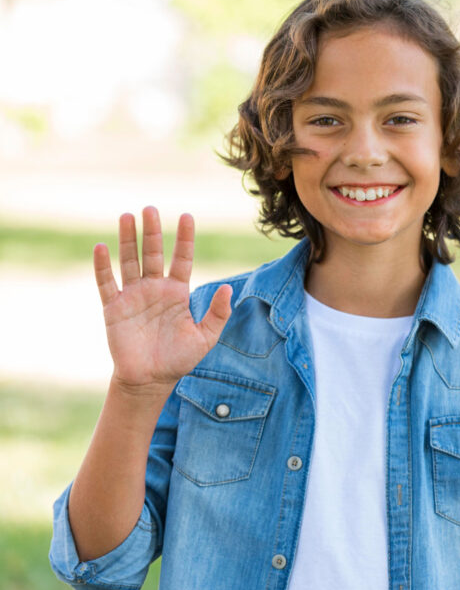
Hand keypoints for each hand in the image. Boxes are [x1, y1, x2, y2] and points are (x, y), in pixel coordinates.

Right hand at [93, 206, 231, 393]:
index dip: (184, 238)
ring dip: (128, 240)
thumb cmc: (179, 358)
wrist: (151, 380)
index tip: (187, 216)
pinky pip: (106, 283)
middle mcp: (155, 288)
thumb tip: (229, 287)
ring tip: (127, 216)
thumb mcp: (206, 337)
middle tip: (150, 208)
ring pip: (130, 261)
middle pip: (153, 253)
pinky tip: (101, 247)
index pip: (182, 258)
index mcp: (177, 292)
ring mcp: (133, 296)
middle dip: (152, 231)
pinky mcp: (114, 308)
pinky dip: (103, 266)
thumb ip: (218, 313)